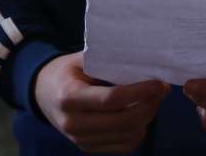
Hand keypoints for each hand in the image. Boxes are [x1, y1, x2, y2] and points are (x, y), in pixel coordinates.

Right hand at [34, 52, 166, 152]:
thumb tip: (148, 62)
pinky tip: (141, 114)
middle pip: (123, 122)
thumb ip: (111, 61)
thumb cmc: (69, 71)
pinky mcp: (87, 147)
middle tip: (162, 89)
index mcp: (69, 96)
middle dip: (150, 105)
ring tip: (153, 99)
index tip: (160, 83)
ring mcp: (79, 139)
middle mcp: (72, 123)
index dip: (140, 92)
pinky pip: (124, 146)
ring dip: (148, 117)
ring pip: (127, 135)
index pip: (111, 99)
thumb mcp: (84, 59)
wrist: (43, 93)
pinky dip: (139, 131)